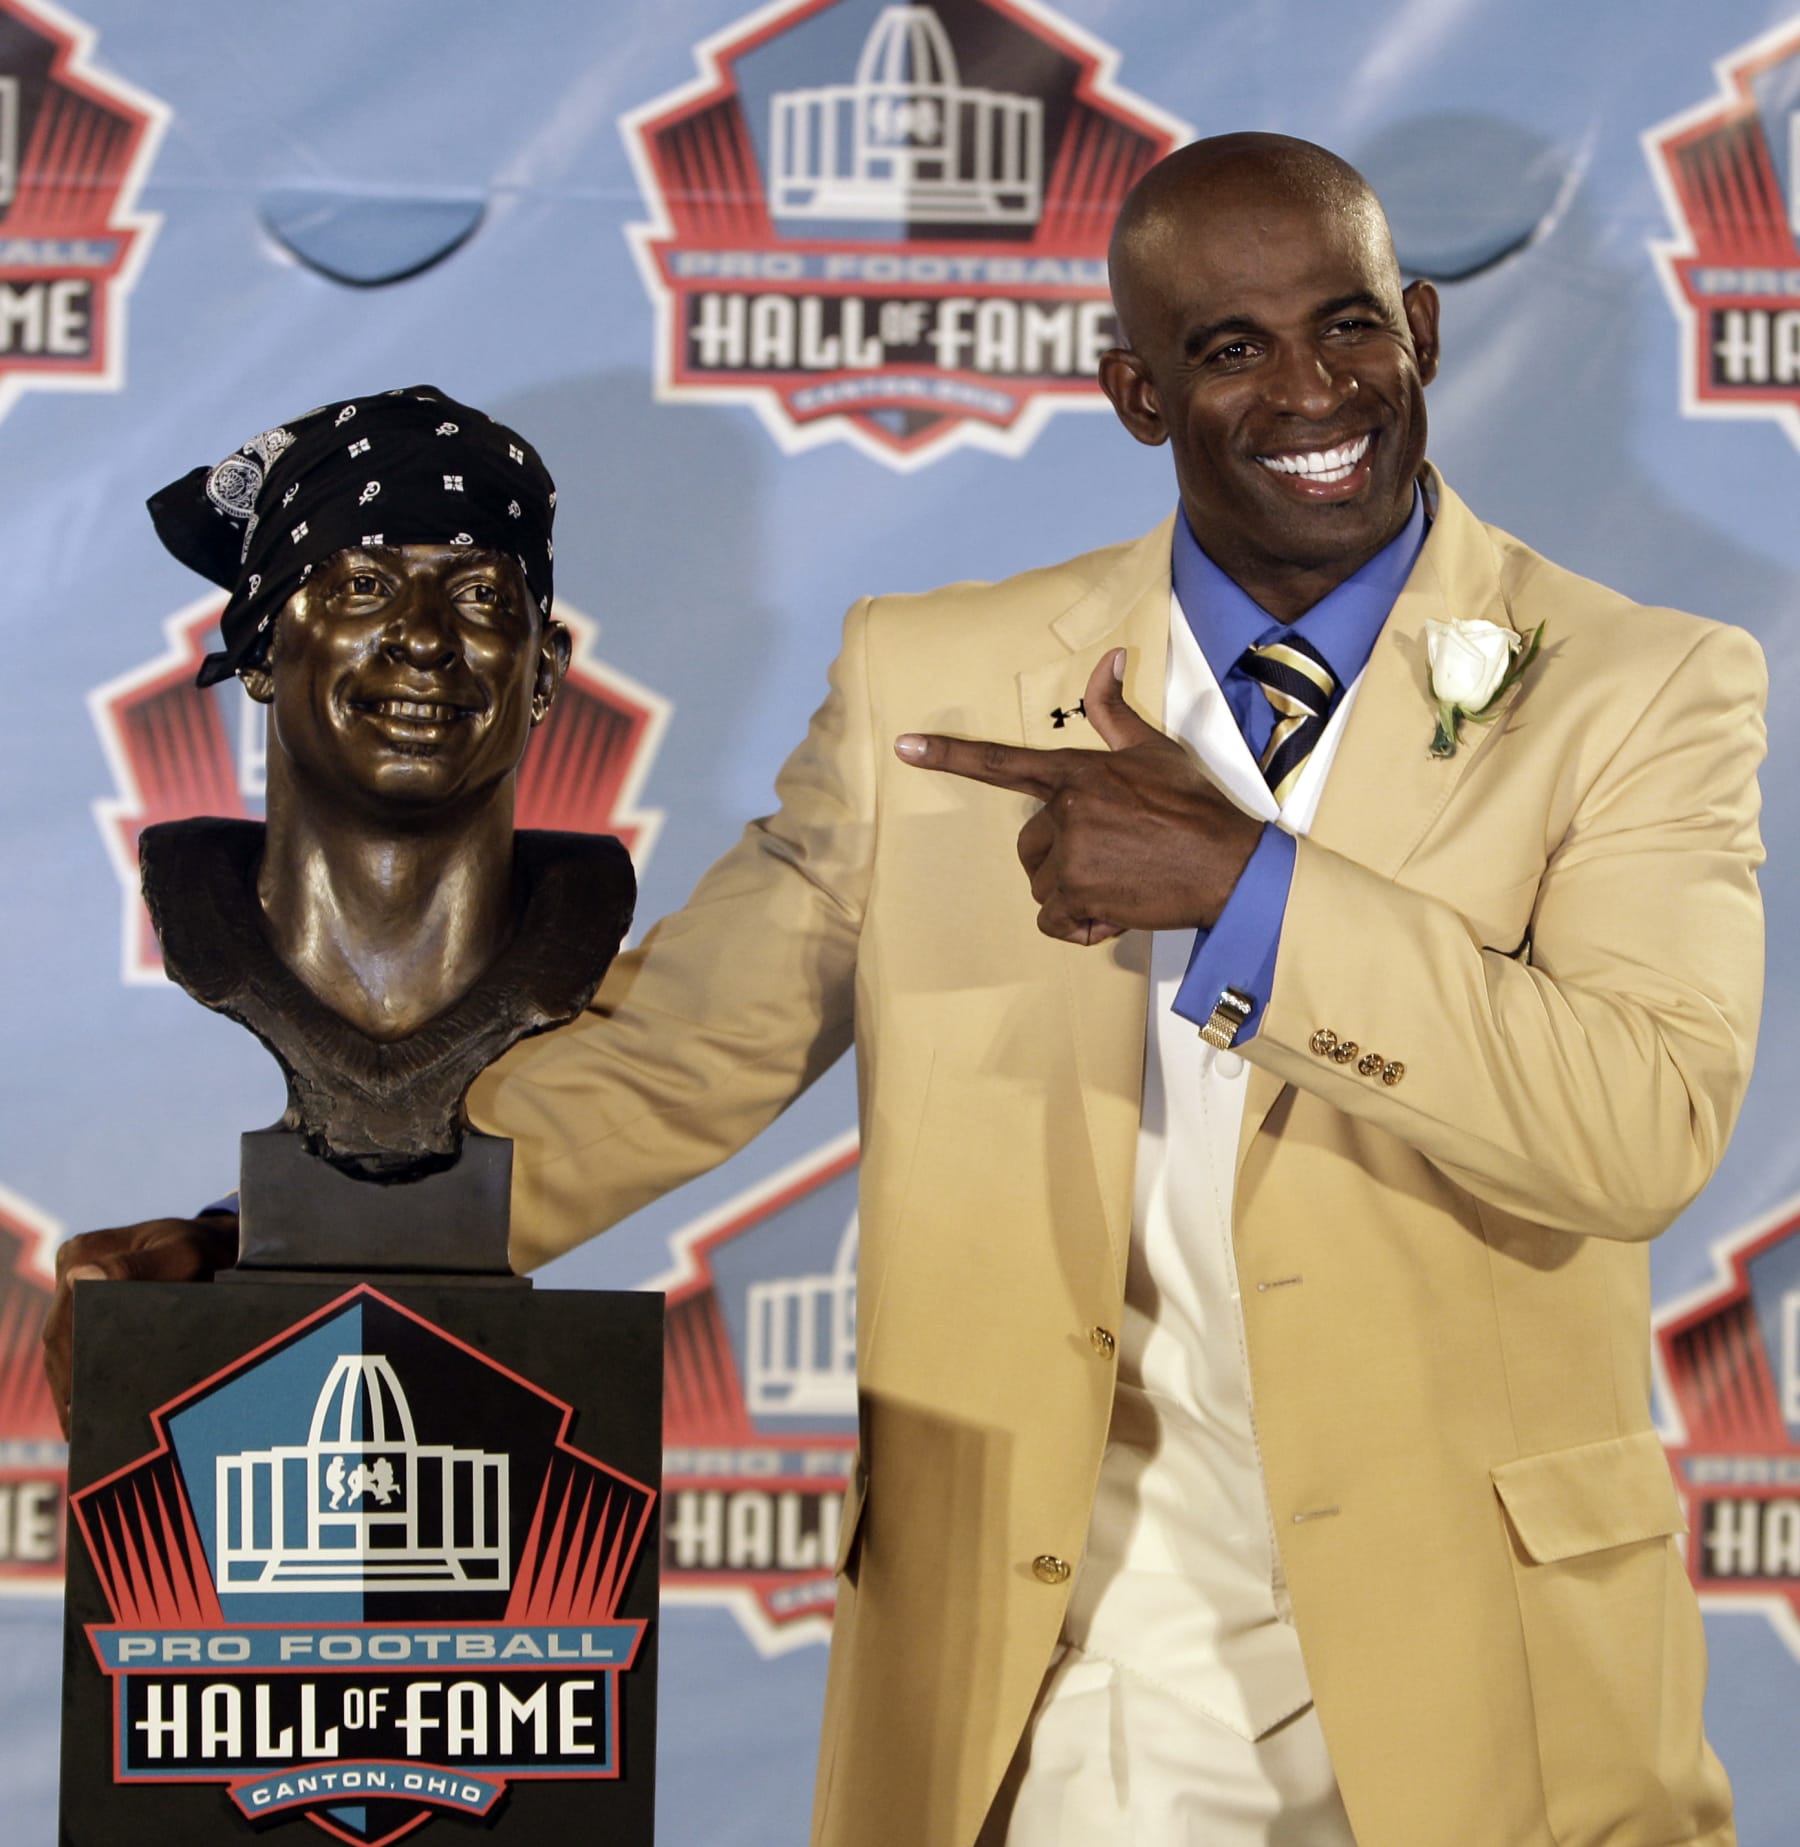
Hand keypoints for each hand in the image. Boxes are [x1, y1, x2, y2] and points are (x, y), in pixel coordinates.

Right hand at [43, 1212, 238, 1436]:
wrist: (228, 1242)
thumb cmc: (210, 1247)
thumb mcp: (183, 1254)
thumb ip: (137, 1266)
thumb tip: (81, 1278)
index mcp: (82, 1254)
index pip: (63, 1326)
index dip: (70, 1372)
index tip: (81, 1412)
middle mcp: (73, 1269)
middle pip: (62, 1343)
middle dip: (71, 1388)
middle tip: (86, 1433)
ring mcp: (81, 1288)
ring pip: (68, 1351)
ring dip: (75, 1390)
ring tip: (88, 1433)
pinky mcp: (96, 1304)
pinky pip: (84, 1348)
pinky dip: (88, 1379)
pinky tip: (95, 1415)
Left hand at [895, 649, 1262, 943]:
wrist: (1229, 864)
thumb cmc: (1194, 808)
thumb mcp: (1155, 750)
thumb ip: (1114, 712)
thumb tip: (1110, 657)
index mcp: (1078, 771)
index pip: (1002, 761)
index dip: (948, 754)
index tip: (905, 747)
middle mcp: (1067, 807)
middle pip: (1030, 845)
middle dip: (1063, 862)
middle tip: (1114, 860)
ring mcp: (1072, 850)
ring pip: (1042, 885)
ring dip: (1075, 895)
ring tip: (1122, 882)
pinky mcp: (1079, 891)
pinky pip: (1054, 920)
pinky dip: (1081, 926)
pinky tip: (1117, 911)